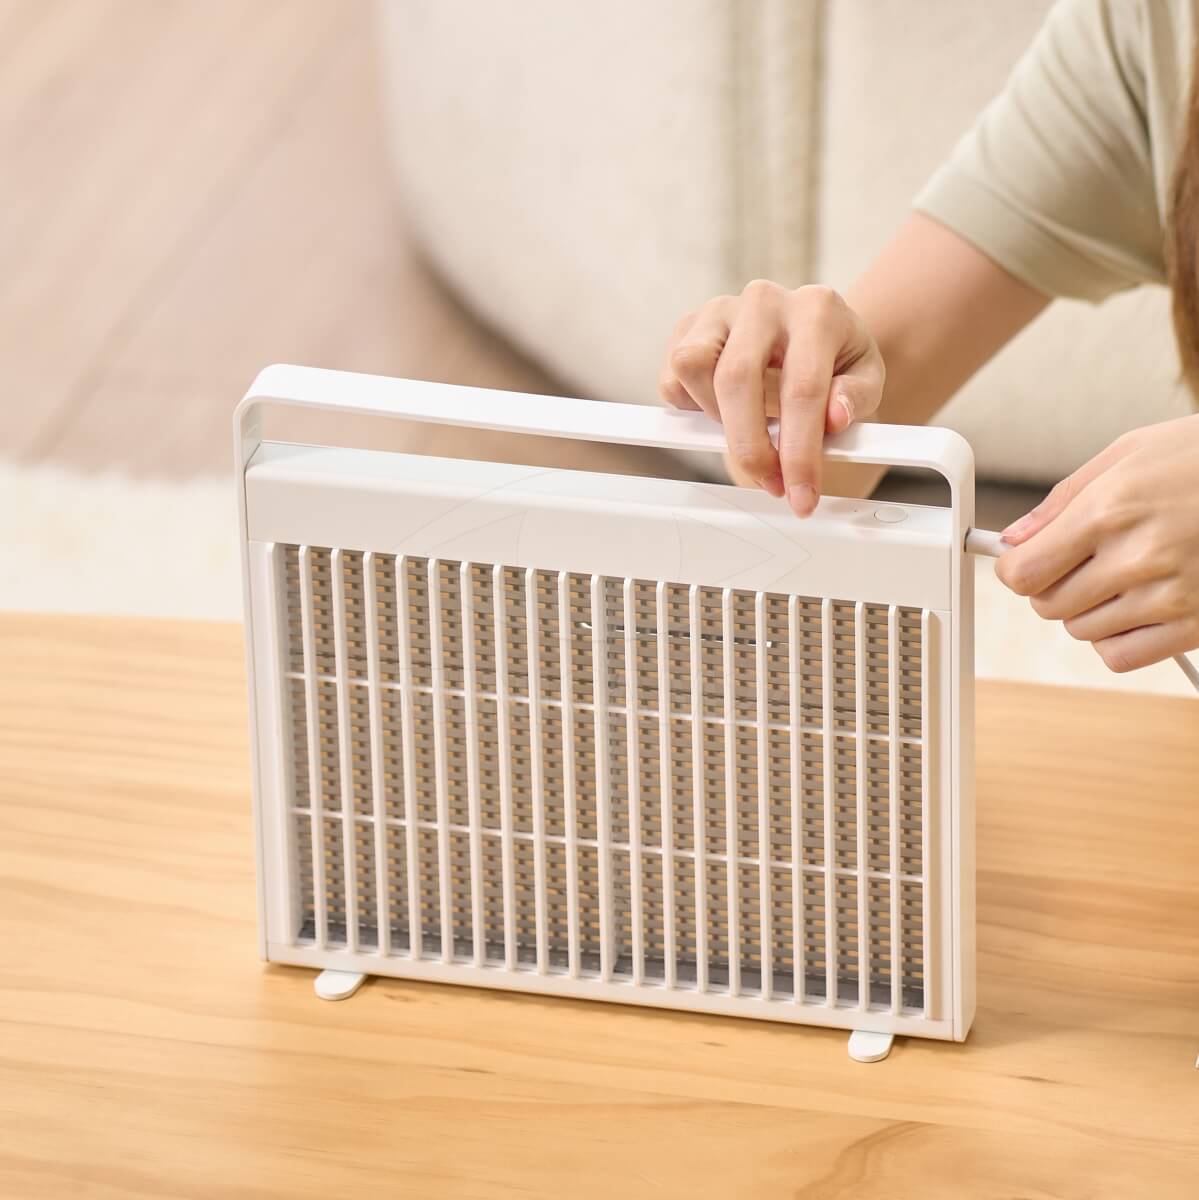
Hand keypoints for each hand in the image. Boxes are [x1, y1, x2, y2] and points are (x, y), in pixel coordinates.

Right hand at [658, 280, 884, 516]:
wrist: (808, 333)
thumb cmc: (835, 360)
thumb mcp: (866, 378)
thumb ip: (857, 397)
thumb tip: (833, 418)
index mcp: (815, 309)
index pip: (802, 388)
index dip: (799, 452)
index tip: (801, 495)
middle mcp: (764, 301)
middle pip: (736, 379)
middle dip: (749, 447)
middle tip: (769, 482)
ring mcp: (720, 310)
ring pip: (692, 368)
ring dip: (714, 417)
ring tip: (747, 433)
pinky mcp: (688, 327)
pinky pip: (672, 379)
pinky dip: (690, 408)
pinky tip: (723, 413)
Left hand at [996, 414, 1198, 671]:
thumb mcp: (1130, 452)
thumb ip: (1063, 499)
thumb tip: (1014, 538)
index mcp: (1109, 511)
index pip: (1023, 572)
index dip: (1015, 569)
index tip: (1023, 562)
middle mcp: (1137, 558)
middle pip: (1047, 605)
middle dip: (1051, 586)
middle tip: (1080, 562)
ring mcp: (1170, 596)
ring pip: (1081, 630)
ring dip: (1088, 609)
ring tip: (1123, 574)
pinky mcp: (1196, 625)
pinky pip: (1121, 656)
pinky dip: (1117, 639)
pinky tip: (1136, 608)